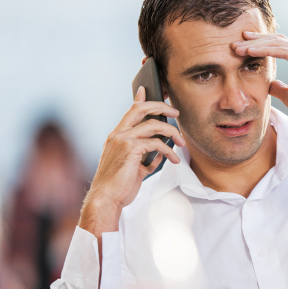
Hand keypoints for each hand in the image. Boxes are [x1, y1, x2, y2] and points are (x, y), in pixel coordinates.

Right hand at [79, 86, 183, 236]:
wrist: (106, 199)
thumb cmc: (119, 186)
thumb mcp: (133, 167)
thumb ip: (144, 156)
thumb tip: (160, 154)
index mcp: (116, 136)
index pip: (129, 111)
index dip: (140, 98)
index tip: (146, 89)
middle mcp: (118, 134)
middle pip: (140, 108)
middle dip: (161, 106)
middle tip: (175, 112)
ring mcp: (122, 140)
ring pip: (153, 125)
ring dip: (172, 132)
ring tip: (182, 143)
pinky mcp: (130, 149)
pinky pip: (156, 143)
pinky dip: (168, 151)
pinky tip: (174, 161)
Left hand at [232, 32, 287, 148]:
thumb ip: (278, 88)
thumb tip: (267, 85)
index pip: (277, 46)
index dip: (259, 45)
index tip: (242, 47)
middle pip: (275, 41)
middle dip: (254, 41)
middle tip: (235, 43)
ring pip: (277, 43)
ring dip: (256, 44)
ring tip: (238, 47)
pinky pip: (282, 50)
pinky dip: (265, 50)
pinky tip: (250, 51)